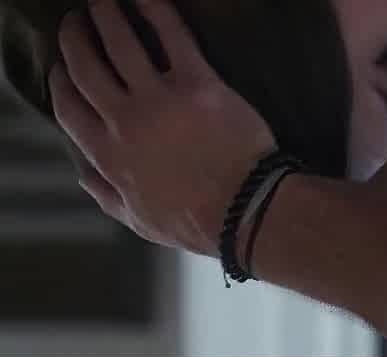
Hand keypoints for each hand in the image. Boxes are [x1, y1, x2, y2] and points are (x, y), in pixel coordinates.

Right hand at [49, 0, 276, 254]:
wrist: (244, 210)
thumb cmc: (194, 222)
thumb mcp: (139, 221)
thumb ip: (106, 195)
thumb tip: (82, 175)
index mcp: (108, 156)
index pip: (69, 109)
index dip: (60, 83)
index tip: (61, 69)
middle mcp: (124, 122)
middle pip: (86, 69)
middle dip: (75, 40)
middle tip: (76, 24)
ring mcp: (160, 99)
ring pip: (120, 44)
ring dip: (106, 16)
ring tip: (103, 2)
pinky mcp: (198, 84)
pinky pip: (172, 36)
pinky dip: (156, 10)